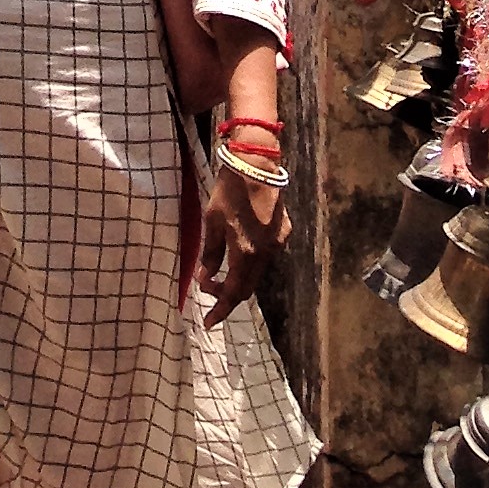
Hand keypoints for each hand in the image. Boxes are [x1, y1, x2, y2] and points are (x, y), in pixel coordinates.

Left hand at [197, 164, 288, 324]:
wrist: (257, 164)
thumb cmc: (229, 190)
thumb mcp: (212, 221)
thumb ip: (210, 253)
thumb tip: (205, 278)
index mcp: (245, 253)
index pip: (233, 293)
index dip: (220, 310)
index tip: (208, 323)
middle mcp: (265, 255)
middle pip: (247, 288)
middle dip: (227, 295)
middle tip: (209, 291)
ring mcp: (277, 245)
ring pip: (257, 274)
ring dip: (239, 278)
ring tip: (220, 272)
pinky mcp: (283, 234)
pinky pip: (266, 258)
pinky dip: (251, 263)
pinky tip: (238, 252)